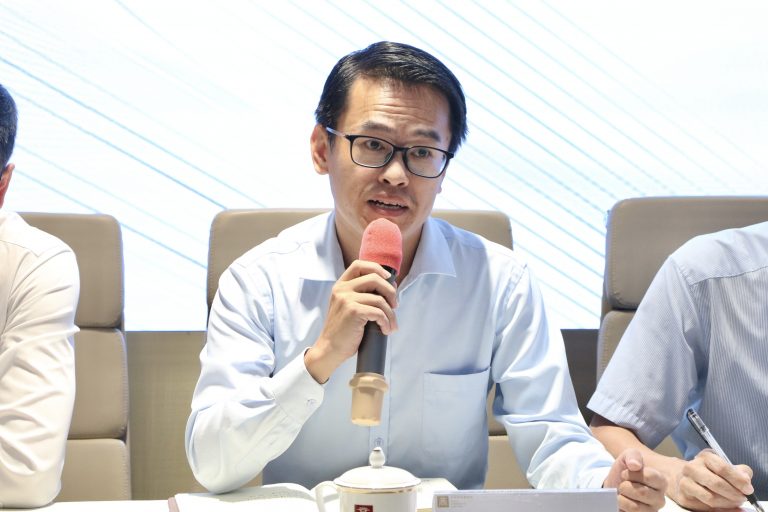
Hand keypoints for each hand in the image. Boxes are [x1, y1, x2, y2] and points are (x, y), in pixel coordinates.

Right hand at [305, 260, 397, 382]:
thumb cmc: (343, 330)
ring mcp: (346, 299)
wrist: (330, 349)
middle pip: (374, 278)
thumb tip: (388, 288)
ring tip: (391, 325)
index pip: (359, 265)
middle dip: (390, 291)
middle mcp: (342, 289)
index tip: (389, 279)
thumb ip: (360, 295)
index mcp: (340, 285)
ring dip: (391, 314)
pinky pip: (378, 312)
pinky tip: (386, 330)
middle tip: (395, 306)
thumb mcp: (347, 306)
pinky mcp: (353, 311)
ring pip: (380, 299)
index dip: (377, 268)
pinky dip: (386, 322)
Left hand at [604, 449, 666, 511]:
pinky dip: (620, 507)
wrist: (615, 484)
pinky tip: (622, 502)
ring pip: (635, 507)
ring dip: (621, 498)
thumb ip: (633, 455)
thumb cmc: (626, 470)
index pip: (649, 476)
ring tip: (621, 493)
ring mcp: (651, 511)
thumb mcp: (628, 456)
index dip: (632, 473)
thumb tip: (635, 465)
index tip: (625, 472)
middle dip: (625, 486)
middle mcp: (660, 499)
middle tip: (622, 484)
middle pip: (642, 493)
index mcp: (661, 481)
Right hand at [670, 449, 753, 509]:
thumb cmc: (711, 473)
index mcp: (704, 457)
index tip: (748, 489)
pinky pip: (706, 507)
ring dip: (727, 503)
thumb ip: (740, 471)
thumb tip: (745, 480)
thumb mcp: (727, 467)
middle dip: (733, 493)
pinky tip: (726, 506)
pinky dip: (720, 509)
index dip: (737, 480)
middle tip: (742, 498)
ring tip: (735, 502)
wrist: (686, 479)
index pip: (722, 467)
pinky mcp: (684, 497)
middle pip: (716, 483)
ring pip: (711, 497)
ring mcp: (685, 482)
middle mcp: (691, 467)